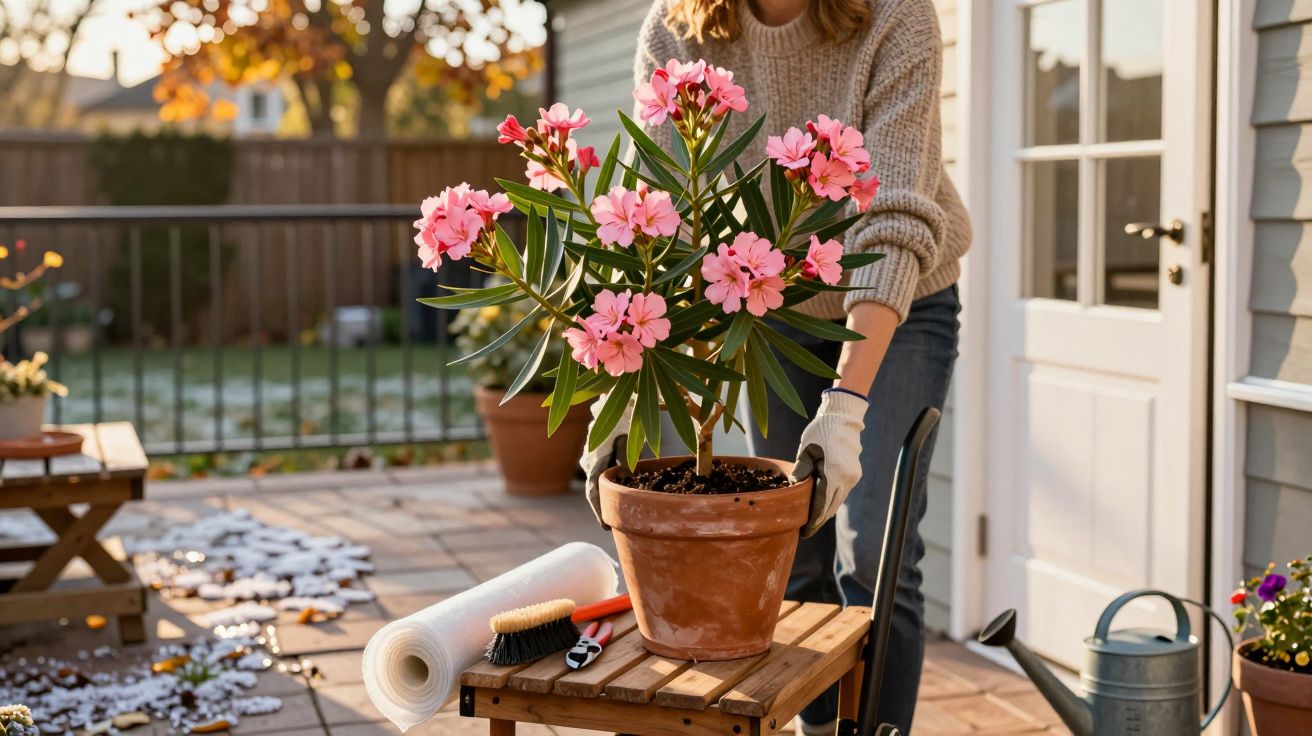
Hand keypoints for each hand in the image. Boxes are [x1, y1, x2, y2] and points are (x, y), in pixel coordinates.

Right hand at [580, 396, 633, 528]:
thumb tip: (624, 475)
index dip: (599, 511)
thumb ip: (623, 456)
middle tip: (615, 521)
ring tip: (620, 507)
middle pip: (595, 489)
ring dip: (608, 491)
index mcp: (593, 459)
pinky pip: (602, 469)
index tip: (604, 527)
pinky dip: (610, 478)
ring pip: (599, 478)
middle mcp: (588, 460)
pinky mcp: (597, 450)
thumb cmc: (624, 412)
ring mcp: (591, 455)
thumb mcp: (626, 435)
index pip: (593, 493)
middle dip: (605, 504)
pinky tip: (622, 484)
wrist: (615, 392)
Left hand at [791, 390, 866, 536]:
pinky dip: (832, 500)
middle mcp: (847, 479)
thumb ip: (800, 472)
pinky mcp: (855, 474)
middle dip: (819, 520)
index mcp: (833, 473)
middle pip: (831, 508)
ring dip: (826, 511)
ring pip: (838, 501)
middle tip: (806, 530)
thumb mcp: (805, 450)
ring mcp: (853, 477)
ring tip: (812, 520)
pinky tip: (822, 505)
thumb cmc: (820, 432)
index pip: (822, 505)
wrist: (843, 419)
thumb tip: (793, 490)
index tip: (805, 531)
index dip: (813, 520)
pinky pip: (842, 493)